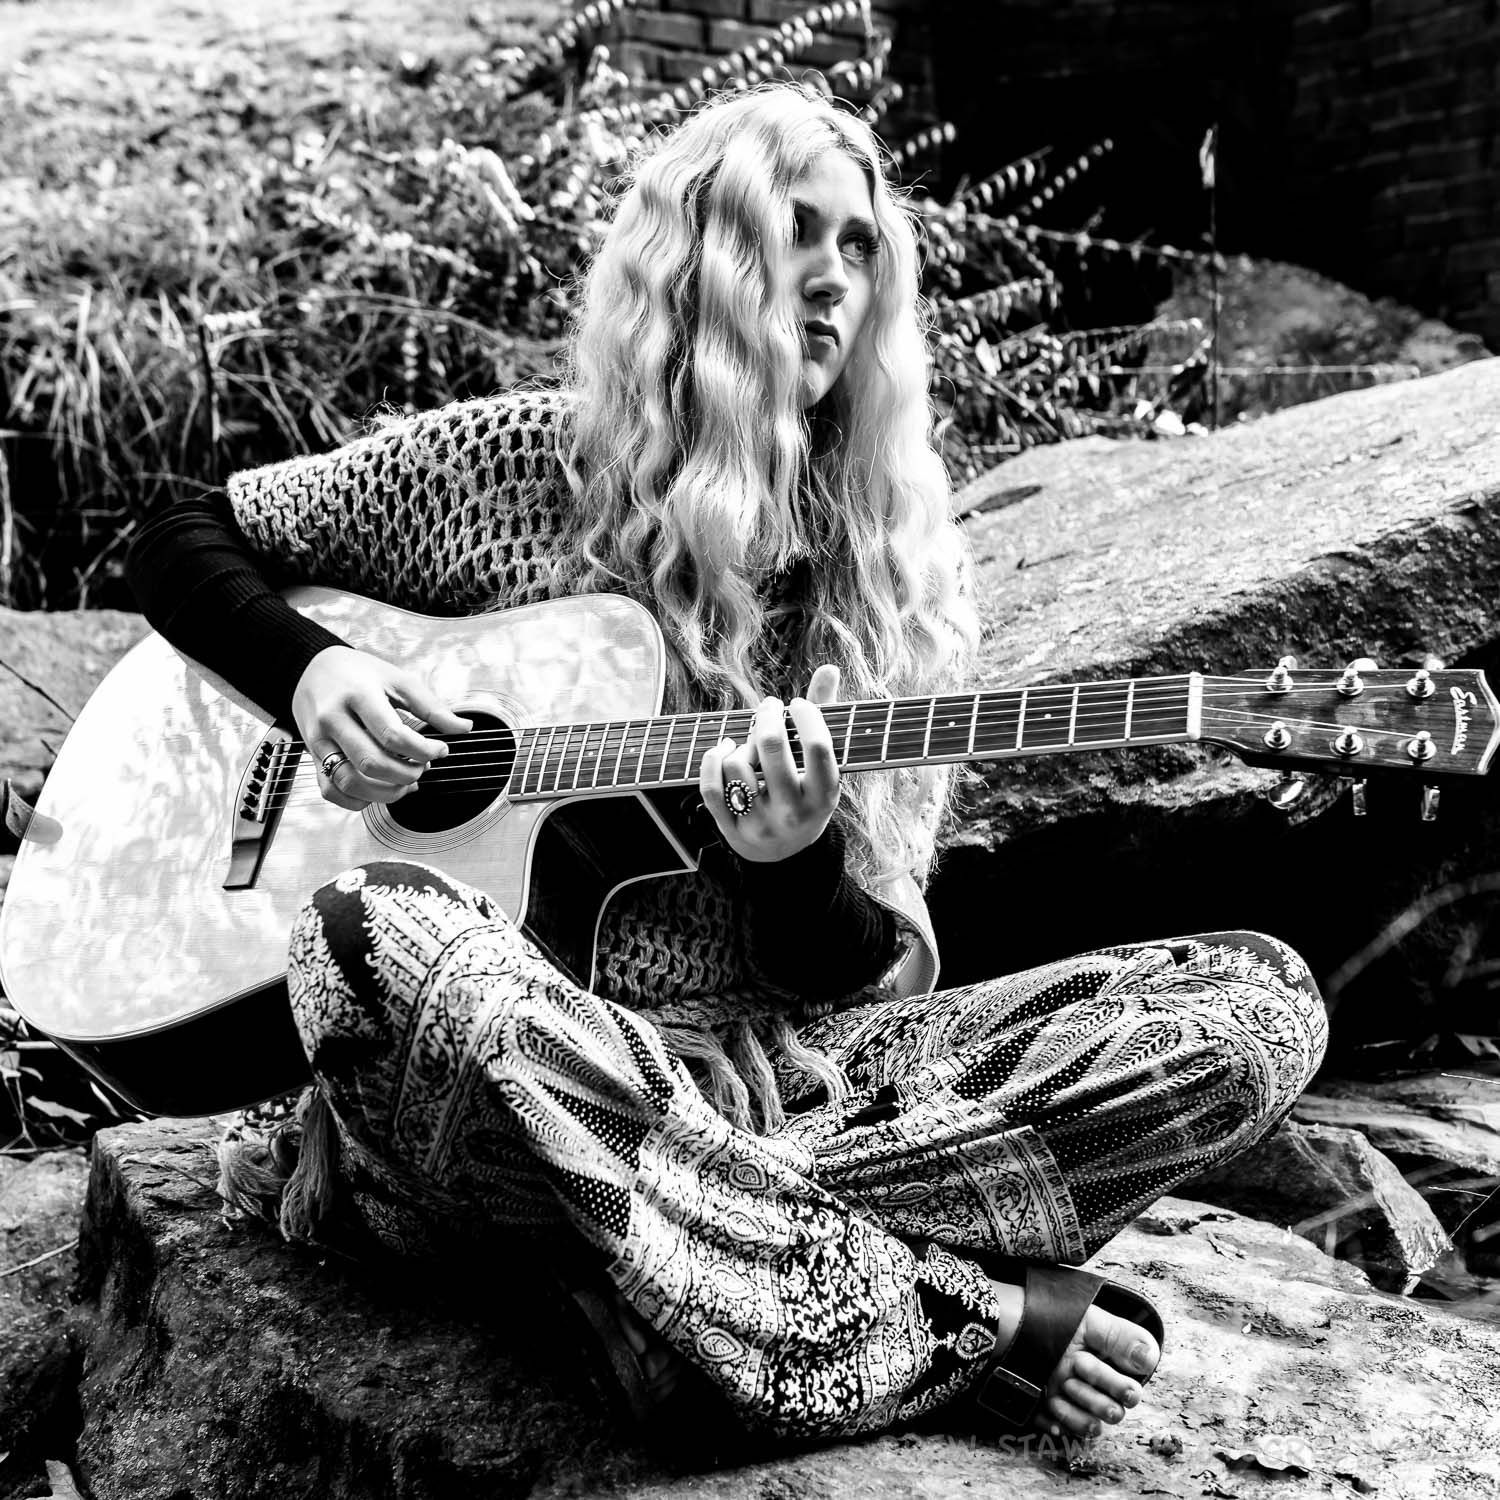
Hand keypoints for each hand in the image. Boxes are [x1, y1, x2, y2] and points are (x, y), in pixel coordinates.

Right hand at [293, 645, 471, 809]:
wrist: (314, 670)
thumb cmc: (358, 674)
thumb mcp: (397, 679)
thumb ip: (431, 706)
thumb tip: (464, 728)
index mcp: (358, 695)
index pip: (392, 735)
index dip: (423, 750)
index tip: (441, 750)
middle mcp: (333, 719)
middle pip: (371, 763)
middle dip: (407, 774)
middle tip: (423, 767)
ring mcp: (318, 740)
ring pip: (349, 782)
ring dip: (385, 792)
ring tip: (406, 782)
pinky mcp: (312, 757)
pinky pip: (331, 790)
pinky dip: (358, 800)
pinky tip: (379, 790)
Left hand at [698, 663, 840, 862]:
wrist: (786, 855)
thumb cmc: (806, 793)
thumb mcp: (822, 766)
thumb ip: (825, 716)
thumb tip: (828, 668)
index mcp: (824, 795)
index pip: (817, 745)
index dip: (805, 714)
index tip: (796, 705)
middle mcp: (793, 812)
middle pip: (772, 746)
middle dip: (766, 714)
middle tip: (768, 707)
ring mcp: (760, 823)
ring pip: (737, 763)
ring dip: (740, 742)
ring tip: (749, 741)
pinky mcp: (732, 829)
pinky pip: (711, 787)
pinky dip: (712, 760)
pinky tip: (724, 748)